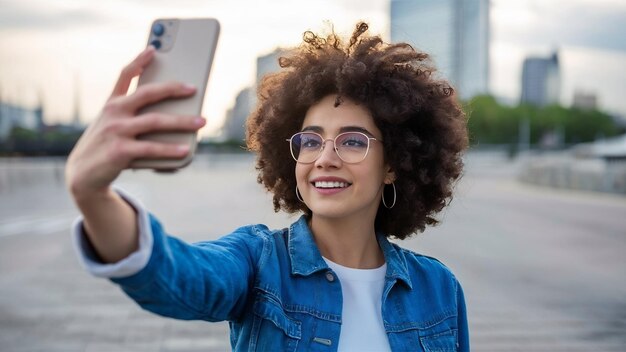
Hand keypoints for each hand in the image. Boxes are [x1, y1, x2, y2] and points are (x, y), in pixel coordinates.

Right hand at [65, 46, 205, 200]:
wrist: (82, 175)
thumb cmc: (105, 147)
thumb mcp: (112, 125)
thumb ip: (133, 115)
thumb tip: (172, 115)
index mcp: (112, 103)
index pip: (126, 75)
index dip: (140, 60)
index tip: (154, 49)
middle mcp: (113, 113)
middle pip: (148, 94)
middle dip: (173, 89)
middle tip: (194, 89)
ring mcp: (116, 131)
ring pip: (156, 121)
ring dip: (182, 121)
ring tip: (201, 122)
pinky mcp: (120, 151)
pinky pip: (152, 148)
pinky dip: (170, 149)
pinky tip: (185, 149)